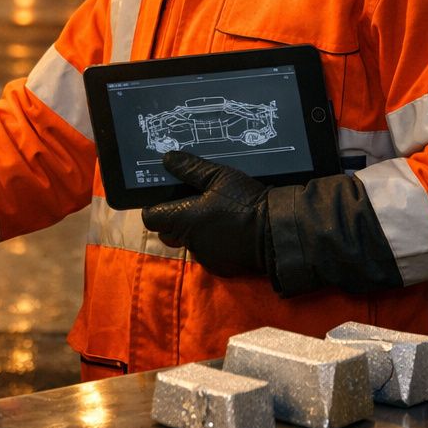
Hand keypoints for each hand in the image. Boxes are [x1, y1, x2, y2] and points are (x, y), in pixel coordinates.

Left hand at [140, 151, 270, 276]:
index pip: (151, 218)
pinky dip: (214, 244)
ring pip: (190, 243)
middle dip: (174, 220)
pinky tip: (230, 231)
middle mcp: (189, 242)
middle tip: (191, 205)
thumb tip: (167, 159)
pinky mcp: (221, 268)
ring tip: (216, 216)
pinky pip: (209, 254)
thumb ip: (190, 169)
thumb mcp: (218, 177)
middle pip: (168, 233)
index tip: (163, 198)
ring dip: (196, 232)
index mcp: (182, 220)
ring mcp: (205, 257)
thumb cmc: (244, 202)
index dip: (154, 208)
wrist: (276, 232)